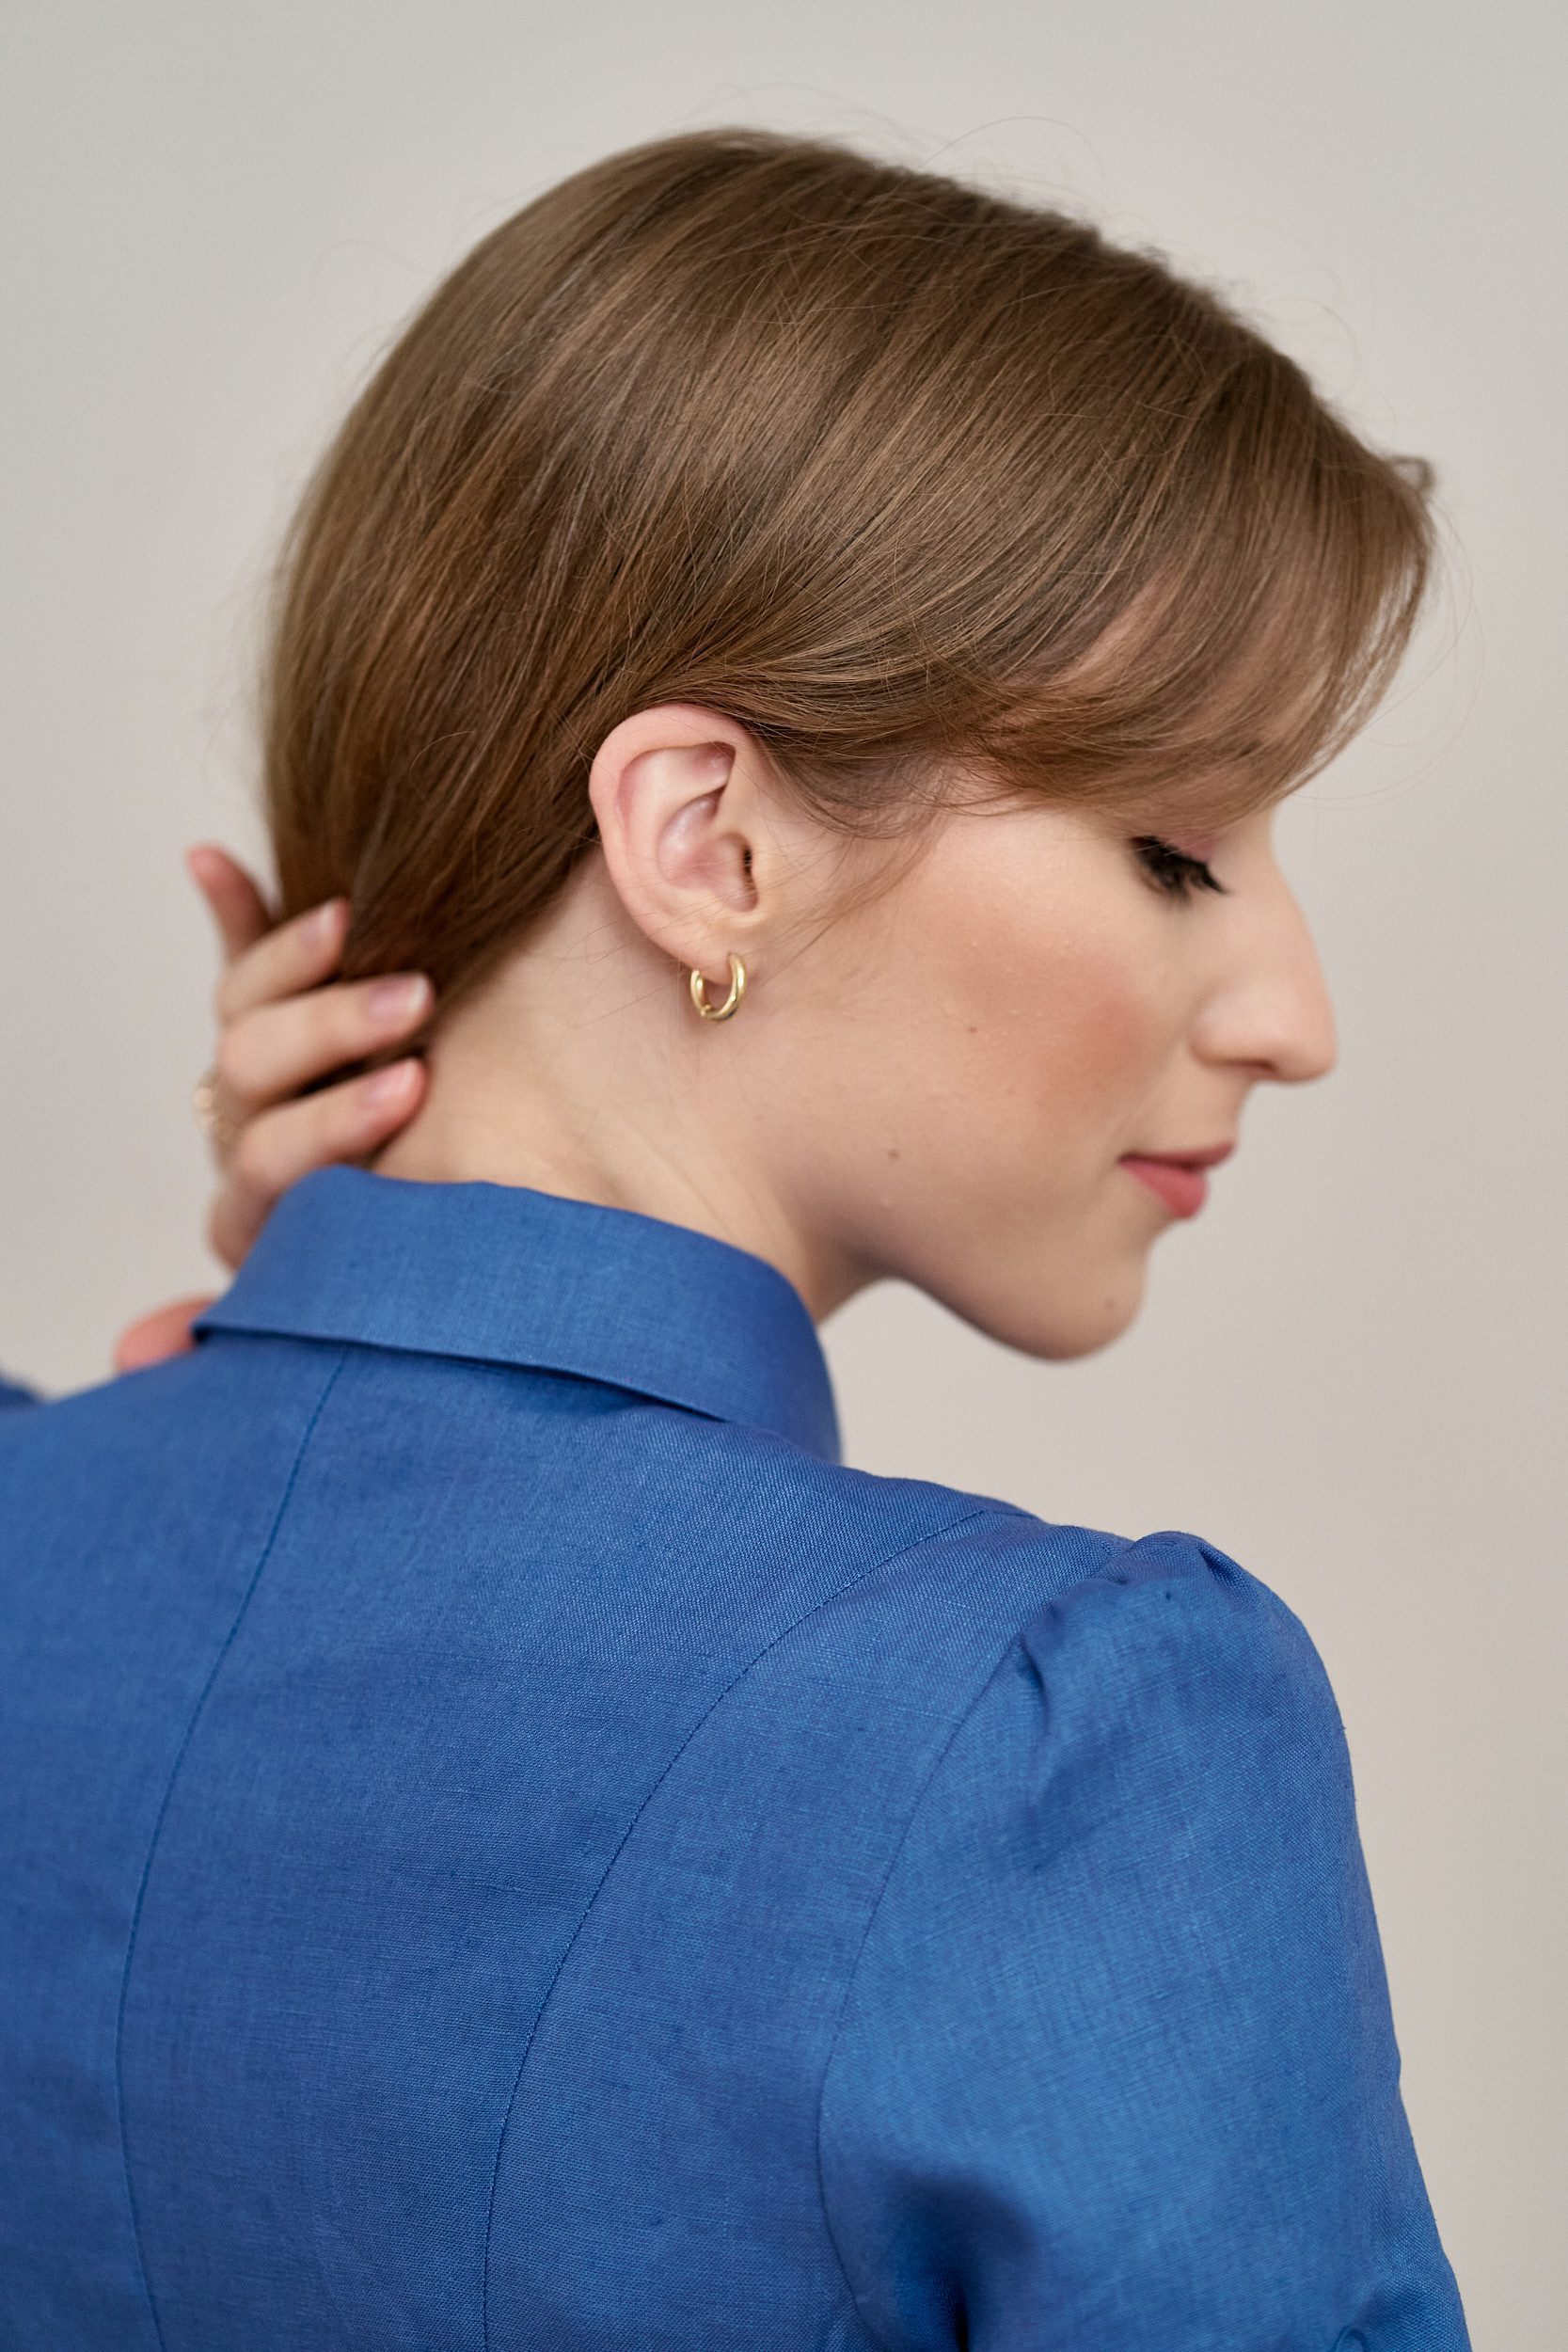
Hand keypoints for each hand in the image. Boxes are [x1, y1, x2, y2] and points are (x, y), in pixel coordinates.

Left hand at [112, 846, 430, 1373]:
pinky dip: (233, 906)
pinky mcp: (277, 1013)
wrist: (383, 1244)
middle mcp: (251, 1128)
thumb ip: (241, 1325)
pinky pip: (243, 957)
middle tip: (414, 1004)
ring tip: (353, 923)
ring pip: (249, 1006)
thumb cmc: (372, 1274)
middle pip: (256, 1067)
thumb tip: (132, 1360)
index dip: (334, 1123)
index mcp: (265, 1202)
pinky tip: (209, 859)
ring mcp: (259, 1070)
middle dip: (335, 1032)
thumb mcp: (316, 1302)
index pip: (275, 1155)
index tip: (413, 1088)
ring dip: (294, 961)